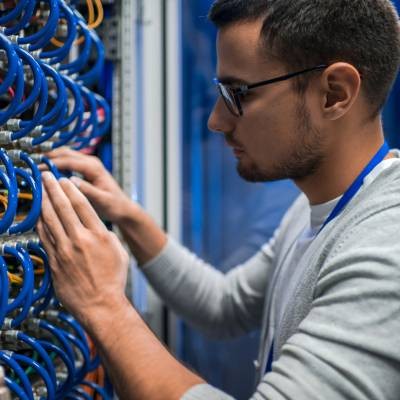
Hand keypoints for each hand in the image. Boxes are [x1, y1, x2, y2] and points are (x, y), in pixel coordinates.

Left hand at [37, 172, 129, 325]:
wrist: (101, 305)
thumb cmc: (113, 280)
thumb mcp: (118, 251)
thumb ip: (106, 235)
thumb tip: (95, 227)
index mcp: (99, 235)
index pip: (82, 204)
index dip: (71, 189)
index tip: (65, 180)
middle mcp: (80, 239)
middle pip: (63, 207)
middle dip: (53, 188)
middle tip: (47, 176)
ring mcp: (65, 250)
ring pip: (50, 219)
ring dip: (44, 201)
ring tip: (40, 189)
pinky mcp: (55, 261)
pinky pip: (44, 237)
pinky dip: (40, 223)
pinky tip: (38, 214)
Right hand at [45, 147, 133, 223]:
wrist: (123, 208)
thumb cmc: (115, 205)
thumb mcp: (102, 200)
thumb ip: (88, 190)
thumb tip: (71, 182)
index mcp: (94, 167)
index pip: (69, 161)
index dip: (52, 164)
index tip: (38, 170)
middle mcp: (91, 162)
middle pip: (65, 153)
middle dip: (48, 158)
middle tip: (33, 166)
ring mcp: (89, 165)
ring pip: (66, 156)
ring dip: (51, 159)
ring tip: (37, 168)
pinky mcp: (86, 170)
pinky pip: (68, 163)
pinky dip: (57, 164)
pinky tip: (48, 173)